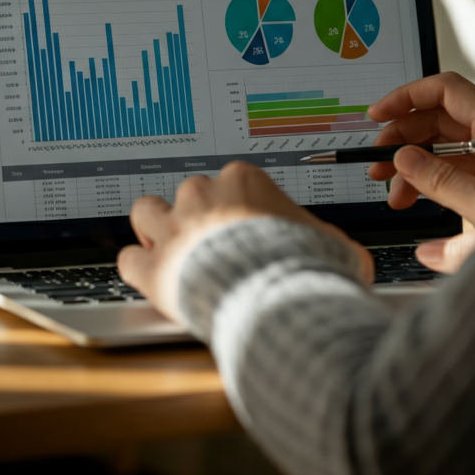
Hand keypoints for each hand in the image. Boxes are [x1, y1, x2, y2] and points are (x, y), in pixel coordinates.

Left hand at [118, 161, 373, 322]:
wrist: (277, 294)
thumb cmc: (305, 265)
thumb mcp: (333, 243)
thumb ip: (326, 239)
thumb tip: (345, 253)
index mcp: (243, 180)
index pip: (230, 180)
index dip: (235, 204)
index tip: (244, 225)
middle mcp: (203, 195)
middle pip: (189, 192)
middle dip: (196, 215)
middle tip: (211, 243)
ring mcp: (173, 228)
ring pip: (145, 211)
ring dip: (154, 229)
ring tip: (169, 249)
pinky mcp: (153, 266)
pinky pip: (128, 259)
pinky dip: (138, 269)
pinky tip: (150, 278)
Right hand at [366, 73, 474, 273]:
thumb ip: (441, 183)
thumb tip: (404, 161)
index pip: (447, 91)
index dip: (408, 97)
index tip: (379, 114)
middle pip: (439, 122)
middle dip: (404, 141)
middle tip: (380, 164)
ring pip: (443, 154)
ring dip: (413, 171)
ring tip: (395, 197)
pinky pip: (454, 181)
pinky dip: (431, 193)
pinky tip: (419, 213)